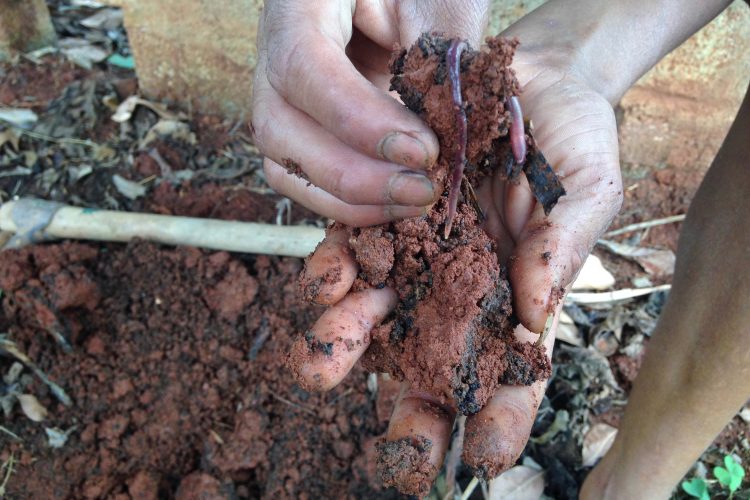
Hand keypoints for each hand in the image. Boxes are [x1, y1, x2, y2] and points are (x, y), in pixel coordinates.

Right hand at [251, 0, 489, 225]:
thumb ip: (442, 52)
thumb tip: (454, 132)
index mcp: (300, 5)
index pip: (306, 68)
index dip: (358, 120)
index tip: (422, 152)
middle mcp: (273, 53)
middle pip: (279, 130)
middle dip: (354, 176)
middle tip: (424, 189)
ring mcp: (280, 97)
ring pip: (285, 166)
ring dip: (351, 200)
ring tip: (416, 202)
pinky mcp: (299, 130)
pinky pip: (305, 180)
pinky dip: (349, 203)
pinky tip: (397, 205)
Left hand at [291, 45, 622, 491]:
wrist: (527, 74)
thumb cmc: (571, 136)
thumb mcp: (587, 188)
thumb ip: (562, 249)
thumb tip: (535, 314)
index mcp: (519, 293)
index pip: (514, 371)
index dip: (502, 417)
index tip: (486, 459)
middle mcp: (463, 284)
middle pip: (437, 361)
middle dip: (416, 412)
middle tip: (396, 460)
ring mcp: (419, 251)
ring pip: (379, 312)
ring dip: (347, 341)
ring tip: (317, 368)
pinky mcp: (384, 213)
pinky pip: (353, 249)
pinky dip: (336, 271)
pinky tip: (323, 288)